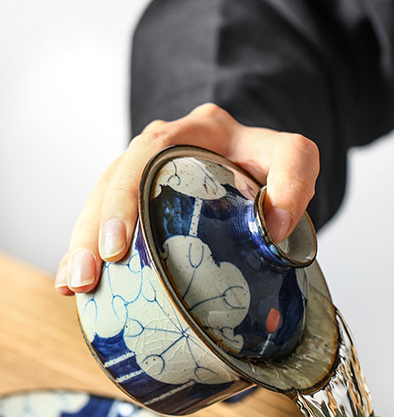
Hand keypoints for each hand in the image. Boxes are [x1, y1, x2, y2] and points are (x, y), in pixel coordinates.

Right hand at [55, 103, 319, 293]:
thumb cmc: (278, 165)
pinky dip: (89, 252)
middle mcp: (164, 146)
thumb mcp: (297, 159)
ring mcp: (147, 174)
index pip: (151, 150)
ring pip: (101, 202)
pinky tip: (73, 286)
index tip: (120, 243)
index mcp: (198, 130)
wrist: (270, 170)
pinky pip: (106, 222)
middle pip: (114, 181)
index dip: (128, 195)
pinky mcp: (142, 202)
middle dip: (93, 230)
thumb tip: (274, 225)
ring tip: (74, 286)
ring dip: (82, 245)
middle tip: (90, 275)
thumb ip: (295, 177)